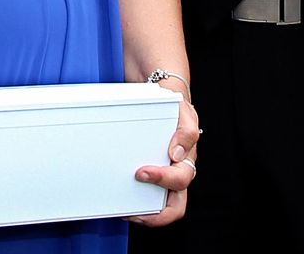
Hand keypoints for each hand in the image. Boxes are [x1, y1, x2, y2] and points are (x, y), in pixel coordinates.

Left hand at [130, 97, 199, 226]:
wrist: (159, 88)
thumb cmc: (174, 103)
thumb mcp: (183, 111)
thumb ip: (185, 131)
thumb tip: (177, 154)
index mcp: (186, 159)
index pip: (180, 181)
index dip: (163, 182)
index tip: (141, 172)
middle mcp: (175, 169)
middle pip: (173, 206)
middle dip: (154, 214)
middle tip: (133, 210)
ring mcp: (161, 171)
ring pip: (156, 202)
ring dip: (140, 209)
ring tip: (122, 207)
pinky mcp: (146, 167)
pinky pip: (141, 190)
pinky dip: (131, 196)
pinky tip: (116, 190)